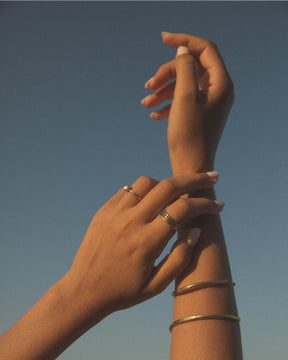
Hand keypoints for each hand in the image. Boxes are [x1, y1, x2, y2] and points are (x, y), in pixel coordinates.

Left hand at [63, 172, 222, 318]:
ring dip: (165, 184)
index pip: (182, 210)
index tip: (218, 205)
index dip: (204, 204)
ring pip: (146, 182)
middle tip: (210, 177)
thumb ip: (180, 257)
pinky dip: (143, 190)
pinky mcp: (103, 211)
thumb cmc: (123, 291)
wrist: (84, 291)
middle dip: (192, 179)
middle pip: (167, 187)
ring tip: (174, 194)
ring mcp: (115, 213)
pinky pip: (127, 190)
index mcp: (147, 241)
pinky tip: (149, 201)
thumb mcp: (156, 285)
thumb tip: (195, 230)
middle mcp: (131, 221)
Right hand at [141, 32, 233, 171]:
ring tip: (146, 102)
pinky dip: (168, 103)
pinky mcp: (200, 113)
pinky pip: (183, 99)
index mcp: (221, 83)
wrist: (191, 167)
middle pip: (191, 67)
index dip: (185, 41)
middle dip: (167, 73)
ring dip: (163, 90)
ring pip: (184, 84)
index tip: (163, 38)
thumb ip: (185, 68)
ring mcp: (209, 102)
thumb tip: (183, 50)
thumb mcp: (185, 97)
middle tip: (148, 85)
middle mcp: (218, 90)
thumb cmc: (189, 135)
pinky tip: (154, 114)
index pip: (205, 50)